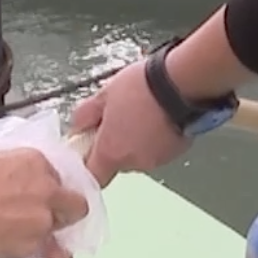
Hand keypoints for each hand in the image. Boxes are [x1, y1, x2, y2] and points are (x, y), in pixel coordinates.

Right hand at [0, 148, 86, 257]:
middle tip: (44, 218)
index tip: (35, 196)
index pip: (58, 177)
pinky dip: (23, 249)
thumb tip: (14, 181)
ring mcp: (42, 219)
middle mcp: (47, 189)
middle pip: (76, 205)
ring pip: (55, 231)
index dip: (48, 190)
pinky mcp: (31, 245)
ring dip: (41, 233)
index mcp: (35, 161)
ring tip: (9, 232)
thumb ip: (14, 170)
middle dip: (65, 213)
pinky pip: (36, 250)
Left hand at [69, 60, 188, 187]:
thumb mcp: (104, 94)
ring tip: (140, 114)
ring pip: (138, 156)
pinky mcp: (175, 153)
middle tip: (116, 119)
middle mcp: (134, 162)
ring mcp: (157, 160)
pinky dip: (154, 139)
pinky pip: (158, 150)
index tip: (89, 148)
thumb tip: (77, 127)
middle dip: (115, 145)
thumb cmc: (142, 86)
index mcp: (111, 152)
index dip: (90, 164)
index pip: (93, 176)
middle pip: (117, 163)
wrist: (180, 82)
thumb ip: (85, 115)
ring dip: (136, 142)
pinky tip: (157, 117)